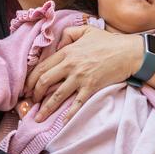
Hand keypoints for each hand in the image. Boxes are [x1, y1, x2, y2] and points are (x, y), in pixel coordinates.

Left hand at [24, 26, 141, 121]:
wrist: (127, 53)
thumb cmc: (107, 41)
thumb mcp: (85, 31)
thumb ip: (68, 34)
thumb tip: (58, 45)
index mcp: (67, 52)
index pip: (42, 67)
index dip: (31, 79)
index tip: (27, 88)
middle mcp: (70, 66)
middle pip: (45, 82)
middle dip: (34, 94)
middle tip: (30, 101)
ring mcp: (80, 78)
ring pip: (57, 96)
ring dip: (46, 108)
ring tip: (38, 118)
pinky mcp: (91, 88)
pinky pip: (76, 103)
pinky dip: (68, 114)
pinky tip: (61, 122)